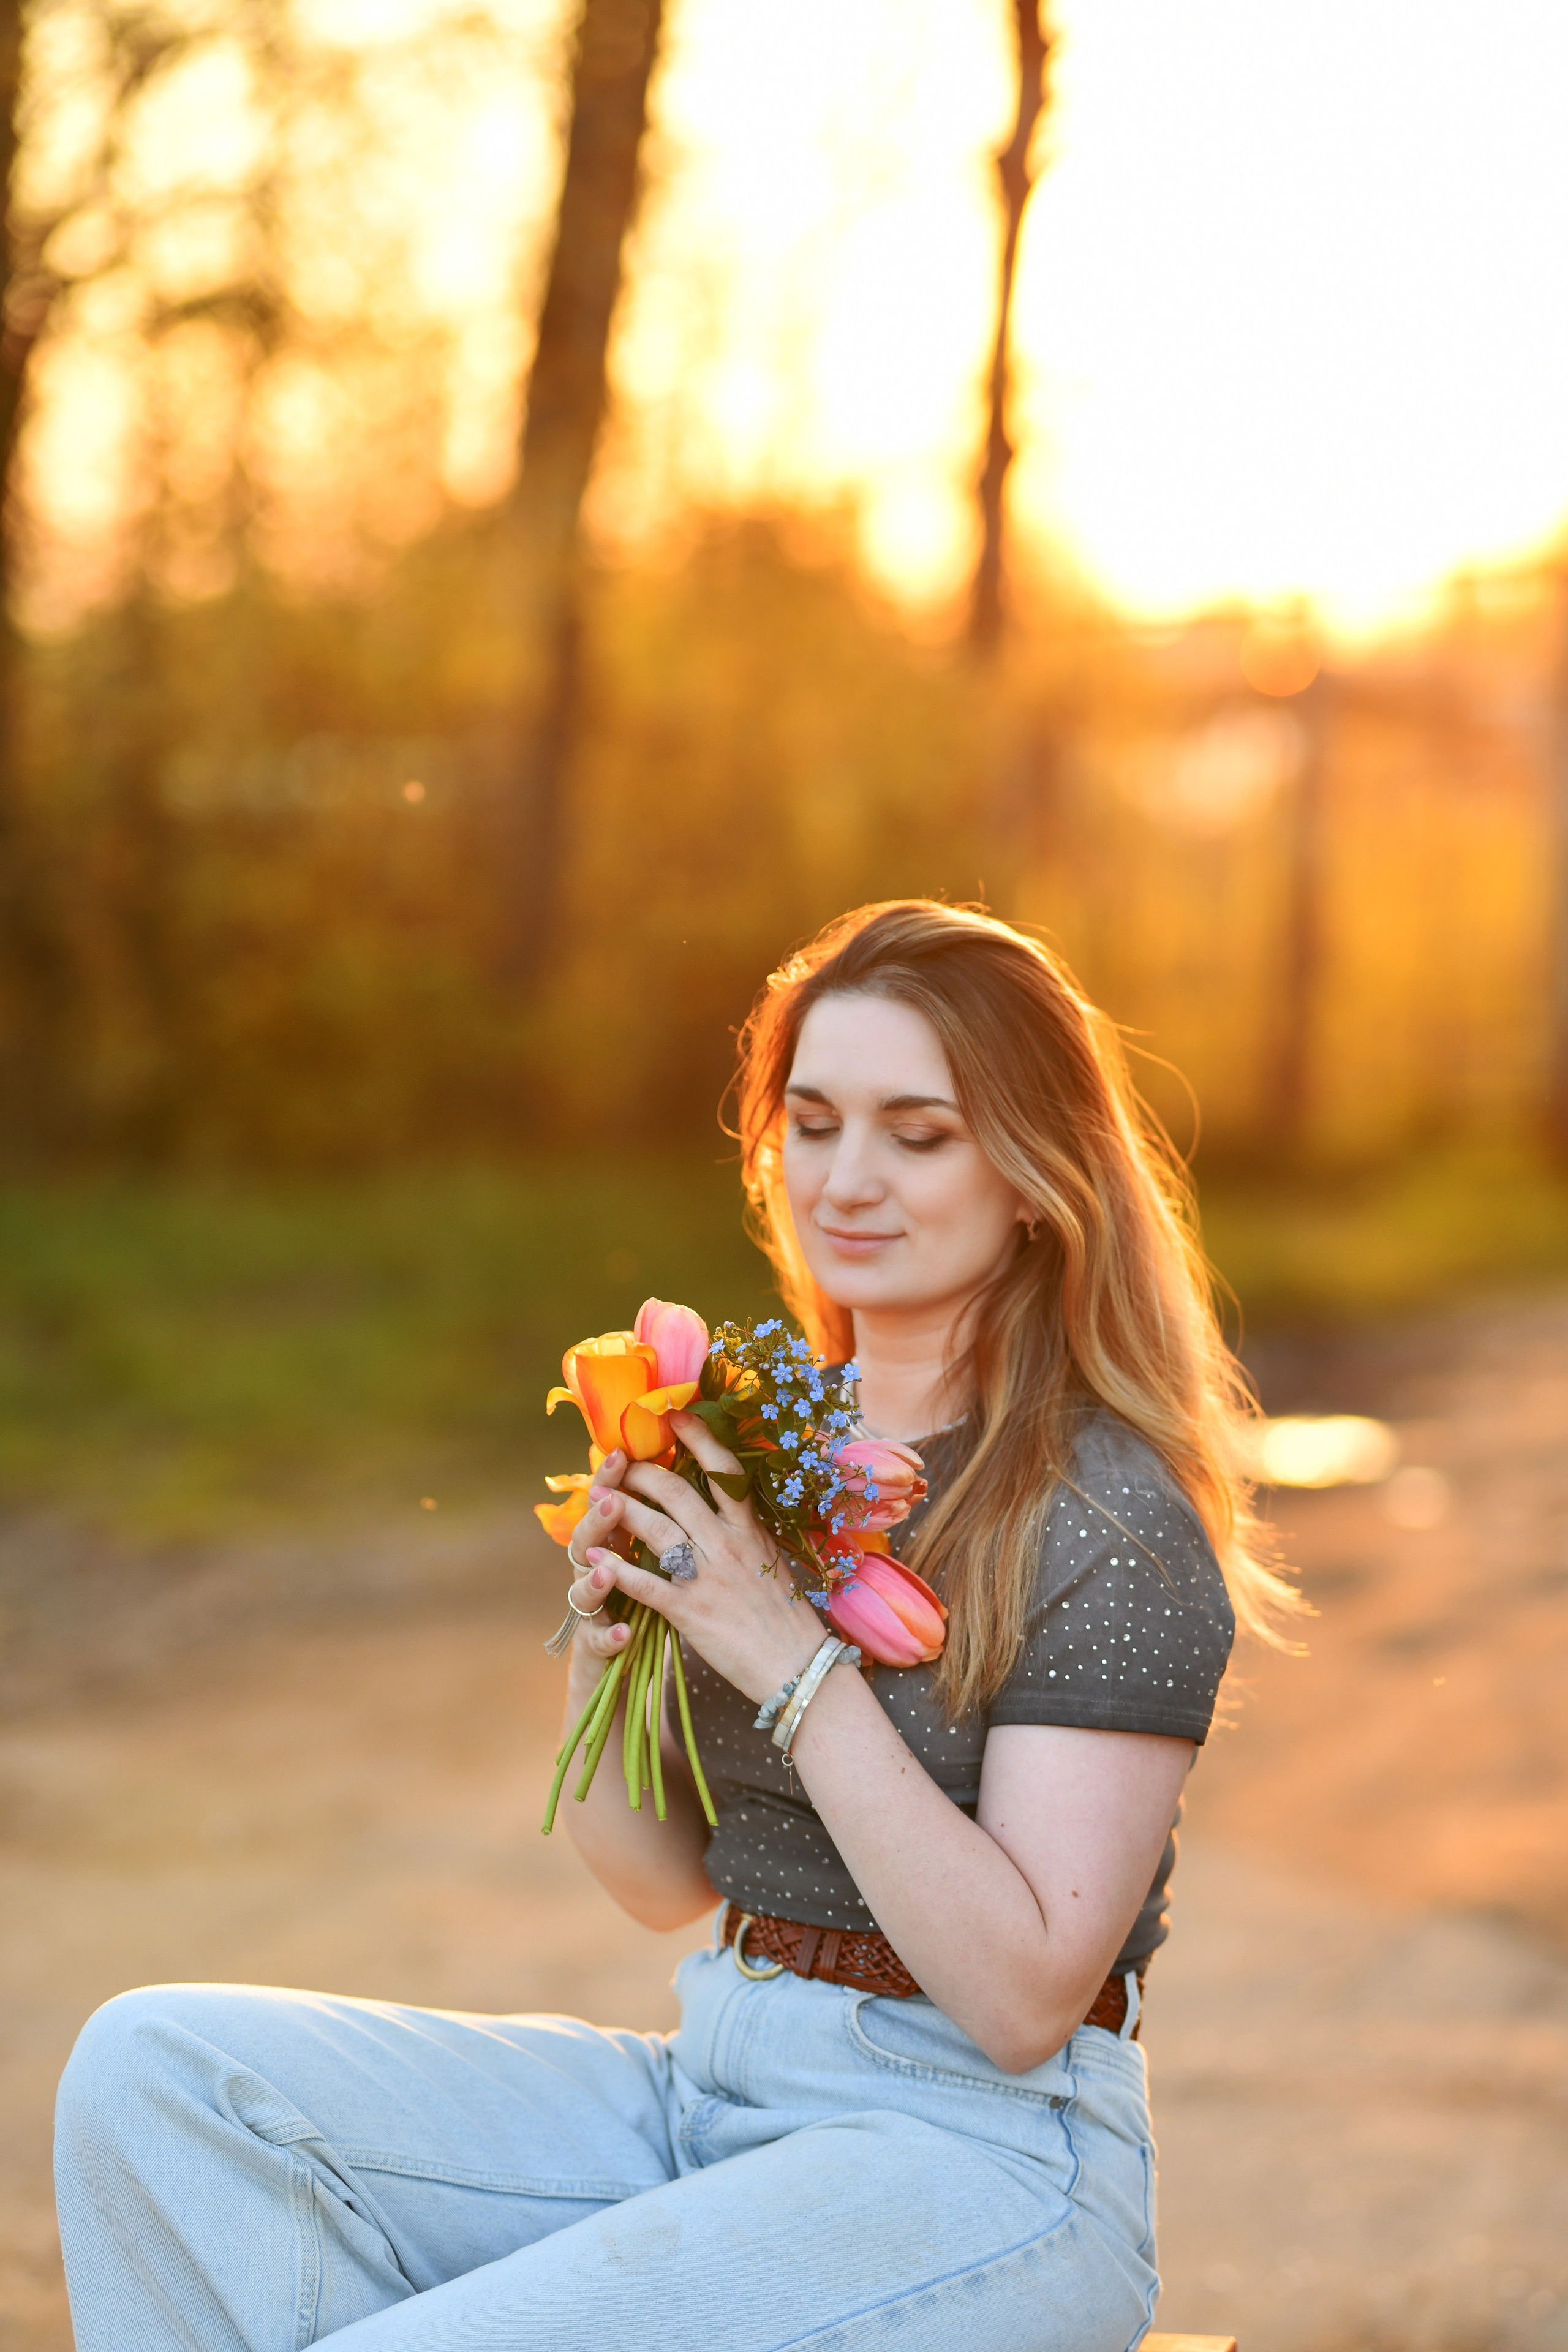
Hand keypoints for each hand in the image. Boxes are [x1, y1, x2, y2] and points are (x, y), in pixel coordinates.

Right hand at [561, 1451, 637, 1702]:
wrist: (623, 1649)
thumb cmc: (648, 1591)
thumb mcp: (654, 1550)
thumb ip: (658, 1517)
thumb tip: (680, 1467)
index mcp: (610, 1541)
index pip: (604, 1503)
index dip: (608, 1479)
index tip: (620, 1453)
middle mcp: (593, 1569)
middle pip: (586, 1538)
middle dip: (598, 1517)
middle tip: (610, 1498)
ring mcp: (592, 1608)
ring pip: (583, 1589)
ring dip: (596, 1577)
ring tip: (603, 1567)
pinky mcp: (595, 1643)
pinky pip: (598, 1639)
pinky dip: (609, 1636)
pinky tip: (622, 1634)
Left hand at [578, 1412, 826, 1705]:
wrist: (798, 1666)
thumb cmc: (786, 1616)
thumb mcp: (771, 1559)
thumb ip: (744, 1532)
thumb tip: (722, 1505)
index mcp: (749, 1528)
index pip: (722, 1469)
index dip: (697, 1437)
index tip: (674, 1415)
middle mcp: (727, 1544)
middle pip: (676, 1492)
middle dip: (640, 1473)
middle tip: (618, 1464)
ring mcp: (708, 1576)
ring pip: (655, 1528)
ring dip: (620, 1509)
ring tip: (596, 1498)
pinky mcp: (690, 1612)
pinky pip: (645, 1583)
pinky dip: (614, 1568)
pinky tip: (592, 1557)